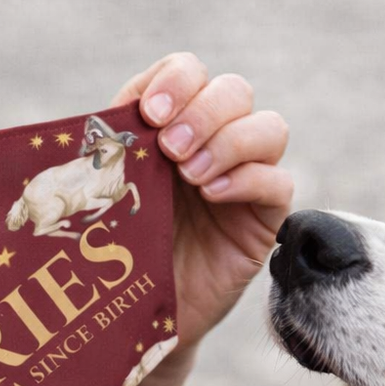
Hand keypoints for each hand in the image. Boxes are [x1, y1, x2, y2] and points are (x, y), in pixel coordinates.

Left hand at [111, 53, 291, 351]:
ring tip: (191, 176)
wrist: (131, 314)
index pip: (191, 71)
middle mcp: (213, 143)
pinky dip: (248, 179)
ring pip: (270, 127)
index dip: (177, 80)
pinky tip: (213, 195)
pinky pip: (279, 183)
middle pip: (234, 90)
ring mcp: (244, 178)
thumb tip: (107, 116)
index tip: (150, 113)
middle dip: (203, 111)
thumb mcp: (105, 191)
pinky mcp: (263, 219)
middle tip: (170, 150)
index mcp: (171, 125)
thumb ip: (110, 148)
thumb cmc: (114, 249)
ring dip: (229, 141)